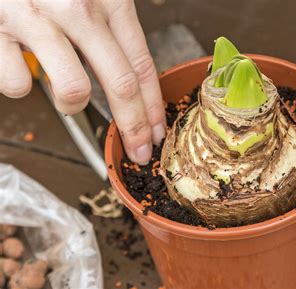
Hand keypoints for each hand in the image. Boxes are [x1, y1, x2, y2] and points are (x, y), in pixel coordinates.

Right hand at [0, 0, 165, 164]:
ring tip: (65, 90)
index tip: (158, 132)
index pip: (142, 64)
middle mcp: (76, 8)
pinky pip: (18, 85)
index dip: (153, 105)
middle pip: (120, 84)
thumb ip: (112, 28)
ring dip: (72, 104)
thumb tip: (135, 80)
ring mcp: (35, 19)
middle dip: (133, 126)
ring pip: (72, 90)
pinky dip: (22, 85)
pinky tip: (21, 63)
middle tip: (139, 150)